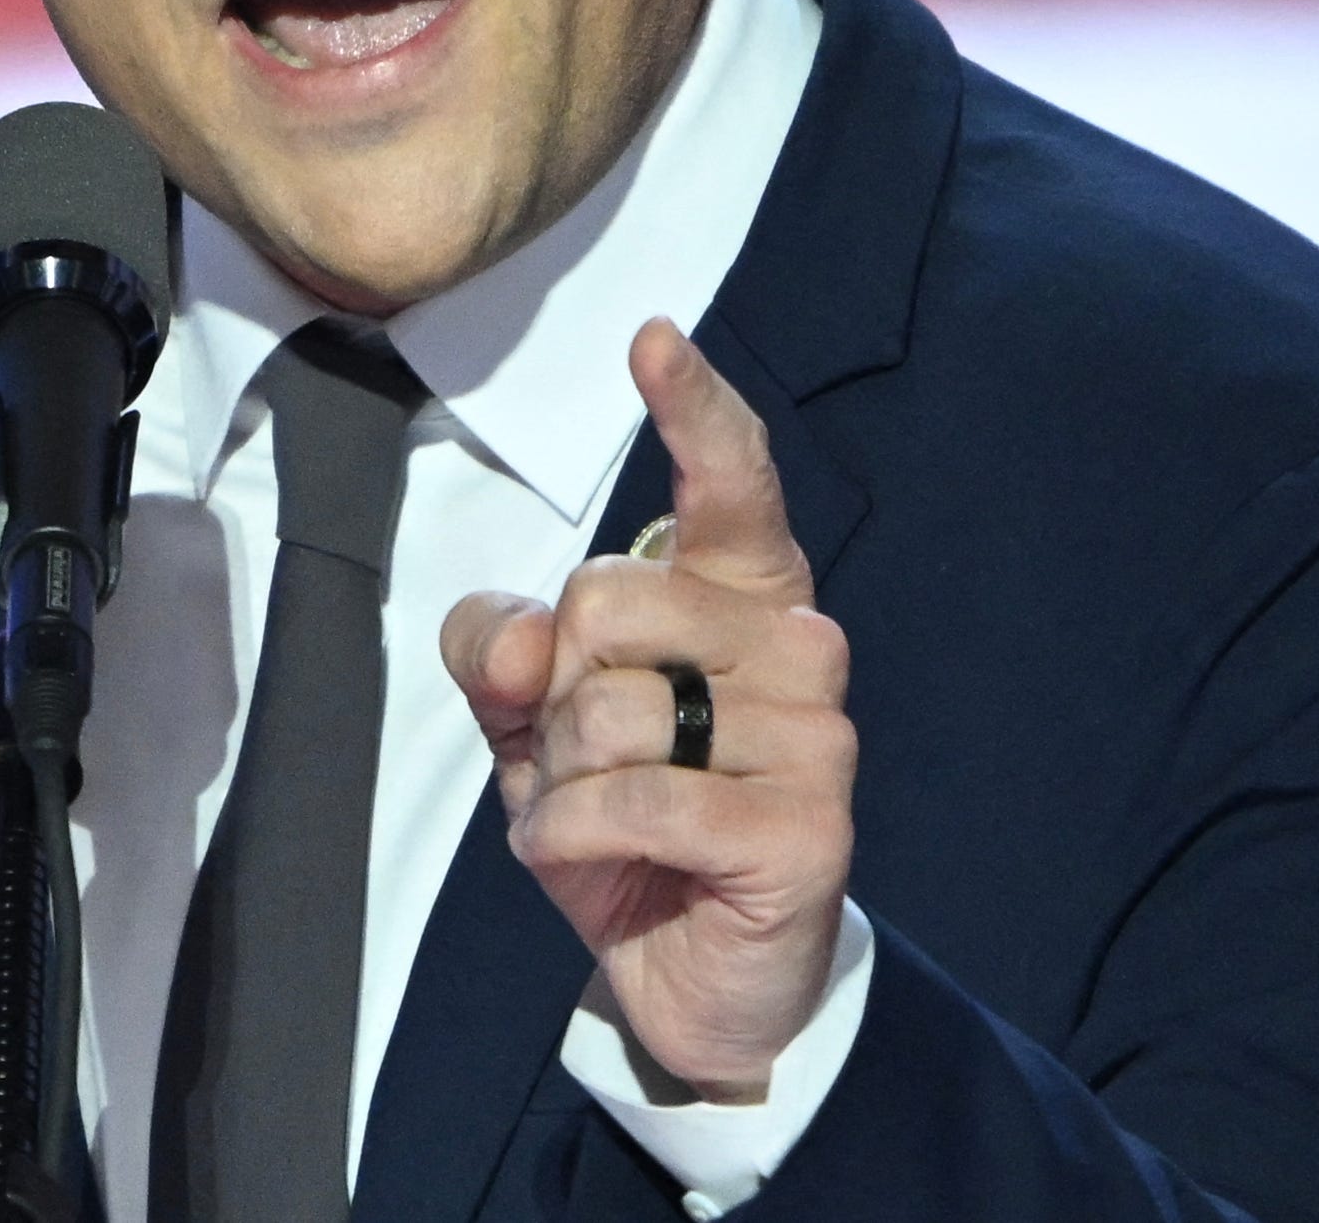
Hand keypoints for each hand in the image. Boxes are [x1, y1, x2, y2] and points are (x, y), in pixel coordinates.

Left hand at [438, 319, 856, 1099]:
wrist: (694, 979)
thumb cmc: (626, 821)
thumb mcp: (534, 726)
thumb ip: (502, 654)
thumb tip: (517, 643)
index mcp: (741, 592)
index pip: (729, 480)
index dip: (692, 407)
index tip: (653, 338)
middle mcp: (795, 640)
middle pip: (605, 601)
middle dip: (554, 697)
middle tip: (587, 761)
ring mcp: (816, 733)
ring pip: (612, 708)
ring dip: (562, 780)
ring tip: (604, 819)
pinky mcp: (807, 827)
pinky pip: (632, 799)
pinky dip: (572, 836)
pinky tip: (599, 862)